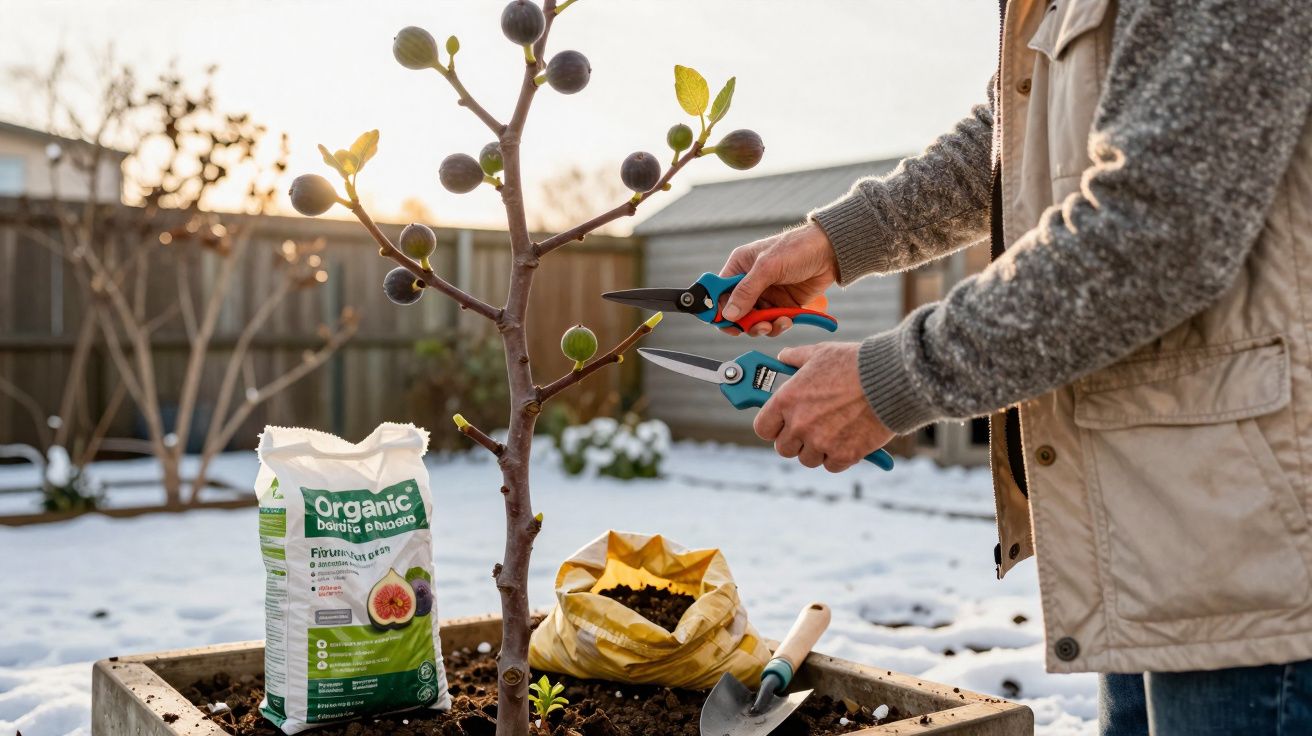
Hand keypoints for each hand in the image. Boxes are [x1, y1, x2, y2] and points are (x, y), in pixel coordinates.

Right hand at [718, 223, 837, 336]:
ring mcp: (766, 295)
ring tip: (773, 323)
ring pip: (754, 321)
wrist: (830, 252)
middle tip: (756, 325)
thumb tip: (729, 313)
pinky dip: (777, 326)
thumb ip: (747, 290)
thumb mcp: (768, 266)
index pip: (718, 293)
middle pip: (735, 312)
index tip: (725, 322)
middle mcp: (750, 282)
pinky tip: (786, 320)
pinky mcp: (781, 305)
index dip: (718, 309)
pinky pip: (772, 323)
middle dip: (744, 322)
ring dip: (762, 326)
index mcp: (739, 267)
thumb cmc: (798, 248)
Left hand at [754, 342, 892, 472]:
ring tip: (831, 432)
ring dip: (817, 449)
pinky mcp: (844, 455)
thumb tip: (783, 357)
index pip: (763, 429)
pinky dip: (838, 457)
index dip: (772, 427)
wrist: (891, 379)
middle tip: (810, 428)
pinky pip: (831, 465)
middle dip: (795, 440)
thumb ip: (796, 358)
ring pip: (808, 459)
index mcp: (787, 400)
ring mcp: (821, 442)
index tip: (780, 425)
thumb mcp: (820, 353)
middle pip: (784, 449)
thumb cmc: (854, 363)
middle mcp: (799, 424)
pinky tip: (847, 439)